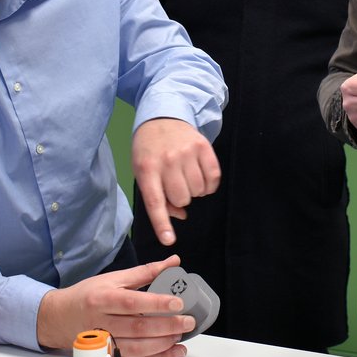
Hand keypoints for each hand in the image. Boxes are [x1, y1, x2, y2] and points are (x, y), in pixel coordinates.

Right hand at [37, 255, 194, 356]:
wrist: (58, 318)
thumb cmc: (87, 295)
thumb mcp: (113, 278)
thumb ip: (145, 272)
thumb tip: (173, 262)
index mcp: (103, 299)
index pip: (132, 302)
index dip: (156, 304)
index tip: (178, 303)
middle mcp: (102, 322)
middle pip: (137, 328)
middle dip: (167, 326)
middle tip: (188, 321)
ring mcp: (104, 342)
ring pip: (136, 348)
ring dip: (162, 344)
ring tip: (181, 335)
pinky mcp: (107, 356)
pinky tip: (173, 351)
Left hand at [133, 117, 220, 244]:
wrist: (162, 117)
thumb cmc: (150, 151)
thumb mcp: (143, 172)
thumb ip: (157, 197)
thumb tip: (181, 215)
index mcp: (147, 169)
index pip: (155, 201)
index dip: (162, 223)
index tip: (169, 240)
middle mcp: (167, 160)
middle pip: (182, 198)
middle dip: (180, 198)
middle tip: (175, 185)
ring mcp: (187, 152)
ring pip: (199, 190)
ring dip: (195, 191)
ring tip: (187, 178)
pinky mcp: (204, 146)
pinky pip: (214, 178)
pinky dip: (209, 185)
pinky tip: (201, 178)